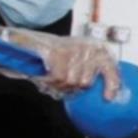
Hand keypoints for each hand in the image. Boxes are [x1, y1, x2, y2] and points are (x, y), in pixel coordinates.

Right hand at [0, 20, 120, 99]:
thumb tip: (103, 96)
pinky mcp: (57, 53)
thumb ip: (87, 73)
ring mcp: (72, 49)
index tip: (109, 97)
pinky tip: (45, 77)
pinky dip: (50, 81)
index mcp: (94, 49)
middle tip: (59, 81)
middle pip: (85, 82)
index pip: (110, 67)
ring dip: (58, 84)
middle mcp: (86, 47)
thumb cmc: (51, 52)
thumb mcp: (74, 61)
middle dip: (71, 87)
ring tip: (51, 76)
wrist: (25, 40)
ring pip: (72, 82)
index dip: (112, 83)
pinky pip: (59, 78)